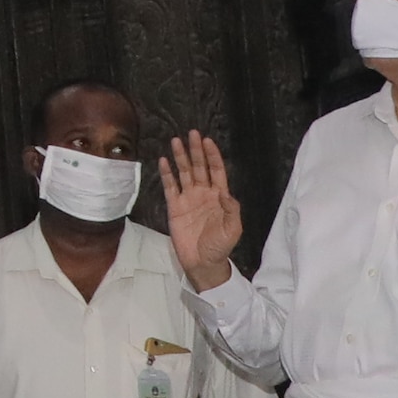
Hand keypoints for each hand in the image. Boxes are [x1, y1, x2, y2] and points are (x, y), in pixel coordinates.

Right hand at [162, 136, 242, 284]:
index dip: (212, 156)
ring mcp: (188, 199)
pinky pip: (170, 188)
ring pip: (184, 173)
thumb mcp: (233, 229)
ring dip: (181, 158)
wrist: (203, 263)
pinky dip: (167, 175)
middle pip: (199, 167)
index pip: (216, 171)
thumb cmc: (220, 246)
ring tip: (176, 141)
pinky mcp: (175, 208)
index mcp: (219, 196)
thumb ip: (231, 210)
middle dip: (196, 151)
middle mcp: (203, 193)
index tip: (208, 141)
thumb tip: (226, 193)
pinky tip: (164, 162)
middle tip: (192, 134)